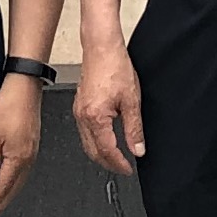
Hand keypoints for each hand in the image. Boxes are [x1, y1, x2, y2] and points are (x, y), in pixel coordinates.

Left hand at [0, 71, 44, 216]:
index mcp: (17, 158)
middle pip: (13, 189)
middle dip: (0, 205)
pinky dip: (13, 181)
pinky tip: (8, 180)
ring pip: (18, 181)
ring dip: (7, 194)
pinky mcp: (31, 143)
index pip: (2, 189)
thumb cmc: (9, 104)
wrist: (24, 85)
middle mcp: (27, 158)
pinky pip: (22, 170)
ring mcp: (31, 151)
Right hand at [73, 39, 145, 176]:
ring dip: (101, 153)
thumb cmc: (114, 66)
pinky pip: (85, 131)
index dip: (119, 163)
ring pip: (87, 143)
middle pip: (93, 151)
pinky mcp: (79, 105)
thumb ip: (134, 129)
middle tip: (123, 168)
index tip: (129, 169)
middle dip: (108, 163)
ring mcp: (78, 111)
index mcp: (95, 117)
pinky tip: (106, 138)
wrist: (101, 47)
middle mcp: (83, 116)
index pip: (107, 150)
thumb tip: (137, 149)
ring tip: (117, 157)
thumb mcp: (132, 101)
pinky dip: (95, 140)